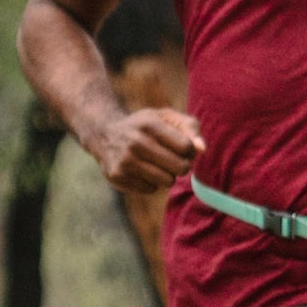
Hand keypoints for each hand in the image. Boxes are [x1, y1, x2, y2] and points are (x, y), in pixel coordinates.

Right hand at [88, 106, 204, 195]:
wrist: (105, 134)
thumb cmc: (145, 126)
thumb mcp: (165, 117)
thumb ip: (190, 127)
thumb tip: (202, 149)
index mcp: (150, 124)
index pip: (187, 147)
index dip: (189, 149)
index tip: (180, 146)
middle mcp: (136, 143)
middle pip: (181, 168)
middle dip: (181, 165)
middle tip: (172, 158)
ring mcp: (125, 162)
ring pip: (167, 182)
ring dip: (167, 175)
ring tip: (156, 164)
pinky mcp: (118, 177)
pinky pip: (151, 189)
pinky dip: (150, 182)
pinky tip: (141, 170)